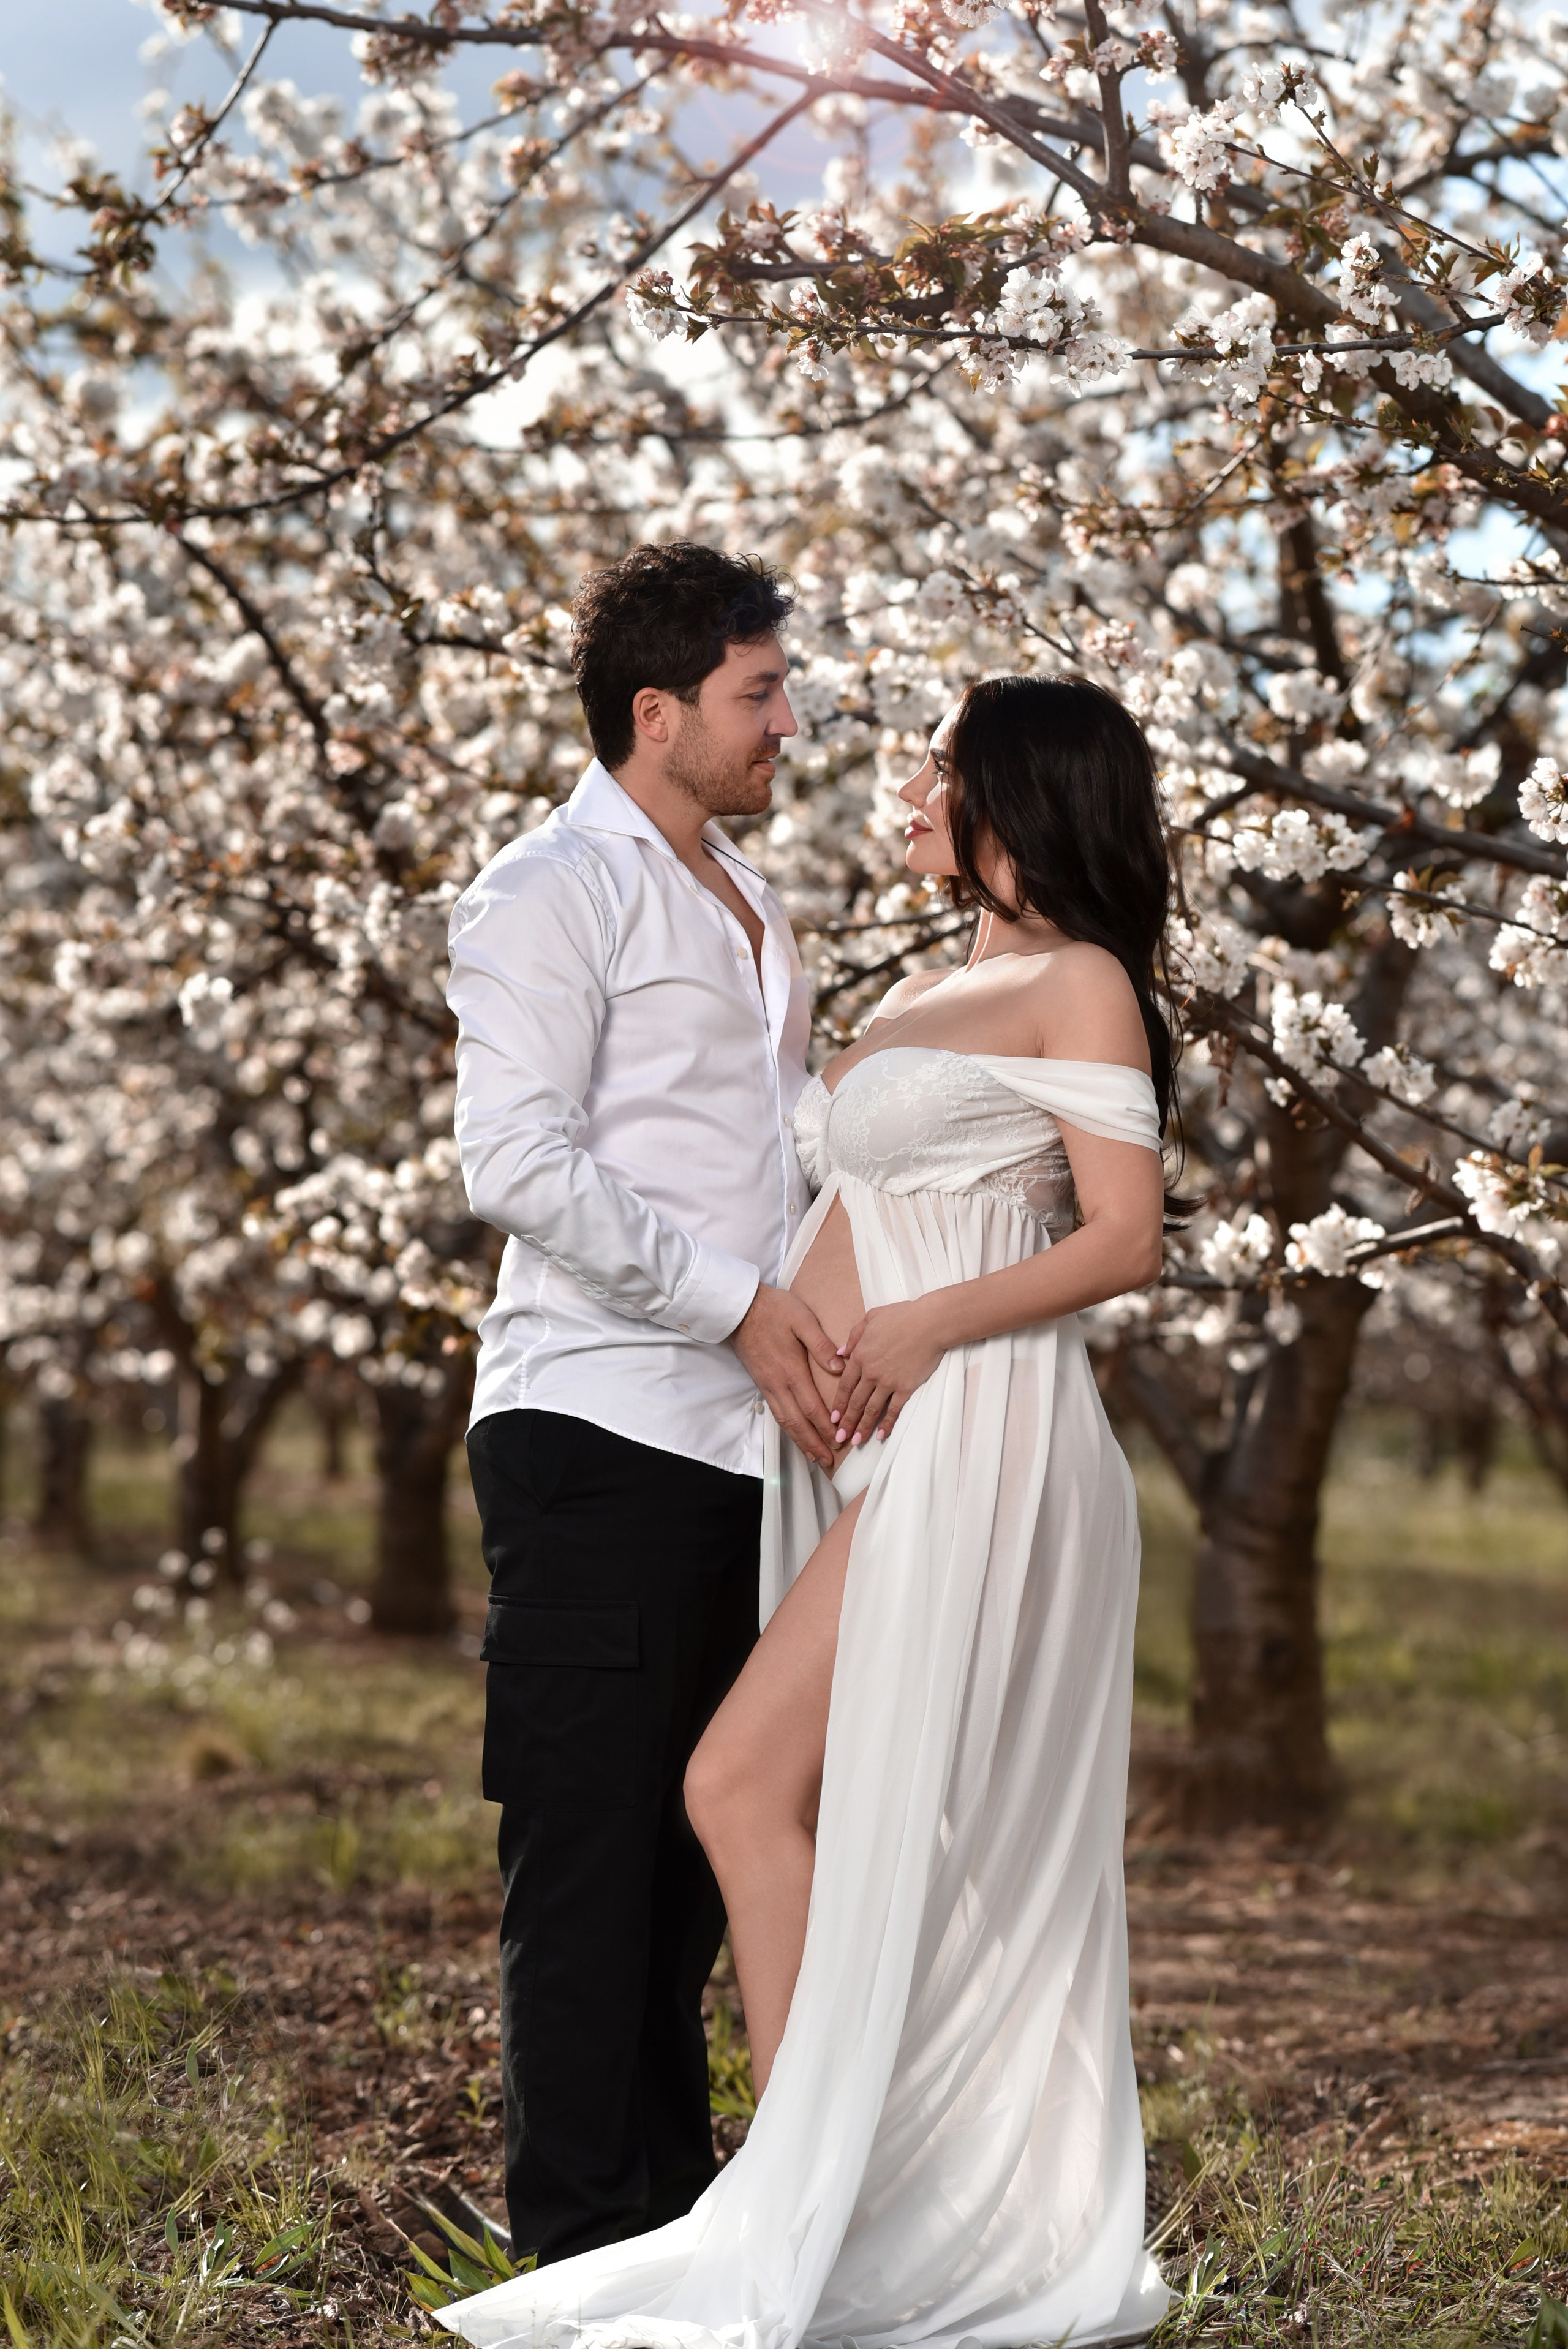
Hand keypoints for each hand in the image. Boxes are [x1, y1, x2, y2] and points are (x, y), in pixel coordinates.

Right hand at [730, 1284, 841, 1470]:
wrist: (740, 1309)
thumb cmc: (774, 1310)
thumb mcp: (802, 1319)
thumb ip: (821, 1344)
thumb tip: (840, 1367)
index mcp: (791, 1370)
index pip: (812, 1407)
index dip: (825, 1427)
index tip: (839, 1441)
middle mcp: (778, 1383)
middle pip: (798, 1422)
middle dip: (814, 1443)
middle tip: (828, 1461)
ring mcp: (768, 1385)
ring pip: (785, 1421)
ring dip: (800, 1440)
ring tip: (814, 1456)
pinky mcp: (761, 1383)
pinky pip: (776, 1412)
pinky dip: (788, 1428)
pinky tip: (795, 1433)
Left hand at [830, 1298, 946, 1451]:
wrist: (930, 1323)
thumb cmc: (903, 1316)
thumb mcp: (871, 1318)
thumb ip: (853, 1336)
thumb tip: (840, 1352)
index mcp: (860, 1355)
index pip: (845, 1385)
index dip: (838, 1403)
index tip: (833, 1418)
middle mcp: (871, 1372)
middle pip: (855, 1402)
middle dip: (846, 1422)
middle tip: (839, 1437)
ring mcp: (888, 1381)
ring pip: (871, 1409)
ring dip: (862, 1428)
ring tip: (856, 1442)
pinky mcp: (906, 1387)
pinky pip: (893, 1409)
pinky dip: (886, 1424)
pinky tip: (881, 1435)